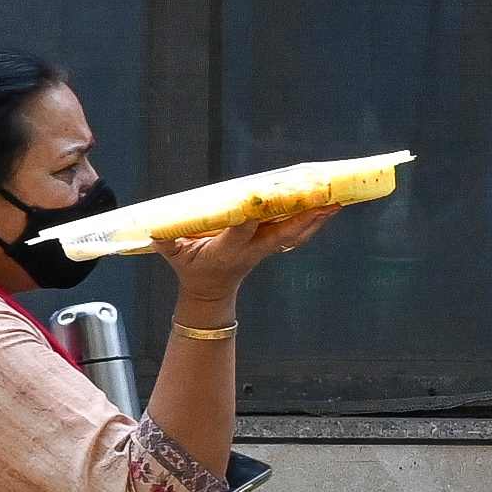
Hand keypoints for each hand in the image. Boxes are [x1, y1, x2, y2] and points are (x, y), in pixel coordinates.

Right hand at [160, 206, 339, 310]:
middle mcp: (252, 248)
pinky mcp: (272, 245)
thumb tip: (153, 230)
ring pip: (296, 233)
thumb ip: (166, 242)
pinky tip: (328, 208)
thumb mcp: (173, 257)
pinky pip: (297, 233)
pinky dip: (313, 221)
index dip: (250, 217)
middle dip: (304, 217)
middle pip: (283, 232)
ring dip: (317, 218)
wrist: (210, 291)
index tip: (260, 201)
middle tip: (326, 200)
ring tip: (338, 200)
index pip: (241, 231)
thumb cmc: (190, 268)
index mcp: (227, 250)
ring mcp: (265, 248)